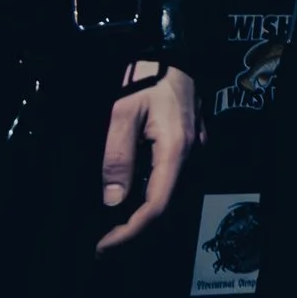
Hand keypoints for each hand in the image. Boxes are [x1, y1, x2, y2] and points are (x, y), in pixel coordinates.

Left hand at [95, 61, 197, 252]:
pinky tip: (128, 201)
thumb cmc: (147, 76)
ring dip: (141, 217)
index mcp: (176, 151)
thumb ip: (118, 157)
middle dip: (134, 231)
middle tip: (103, 244)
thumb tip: (113, 201)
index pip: (155, 207)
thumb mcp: (123, 112)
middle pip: (165, 209)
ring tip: (111, 228)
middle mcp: (191, 157)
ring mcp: (193, 152)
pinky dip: (149, 199)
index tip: (103, 246)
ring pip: (169, 198)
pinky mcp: (189, 147)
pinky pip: (170, 183)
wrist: (174, 51)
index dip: (129, 232)